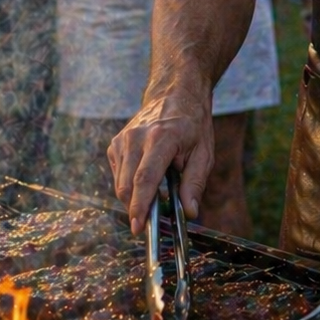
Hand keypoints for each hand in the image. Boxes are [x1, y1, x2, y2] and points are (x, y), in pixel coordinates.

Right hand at [108, 88, 214, 233]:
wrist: (175, 93)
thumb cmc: (193, 123)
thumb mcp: (204, 151)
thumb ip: (195, 182)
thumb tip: (189, 212)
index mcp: (162, 137)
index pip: (146, 178)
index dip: (140, 205)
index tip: (139, 227)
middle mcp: (136, 138)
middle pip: (128, 185)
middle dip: (136, 209)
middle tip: (149, 223)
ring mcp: (122, 140)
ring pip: (120, 183)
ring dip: (133, 198)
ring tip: (154, 196)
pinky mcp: (115, 144)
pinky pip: (118, 175)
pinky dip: (129, 185)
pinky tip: (146, 179)